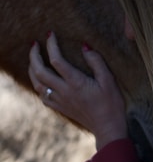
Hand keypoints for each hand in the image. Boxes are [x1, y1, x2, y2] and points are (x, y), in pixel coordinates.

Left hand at [29, 32, 128, 149]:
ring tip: (33, 59)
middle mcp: (64, 91)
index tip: (50, 34)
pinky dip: (37, 85)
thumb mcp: (109, 79)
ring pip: (37, 84)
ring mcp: (60, 101)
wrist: (108, 126)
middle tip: (34, 44)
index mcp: (76, 82)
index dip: (51, 45)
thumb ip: (96, 62)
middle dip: (34, 56)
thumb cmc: (111, 102)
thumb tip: (85, 46)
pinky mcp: (61, 108)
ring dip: (32, 69)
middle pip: (40, 72)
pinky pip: (43, 96)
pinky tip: (40, 80)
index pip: (57, 60)